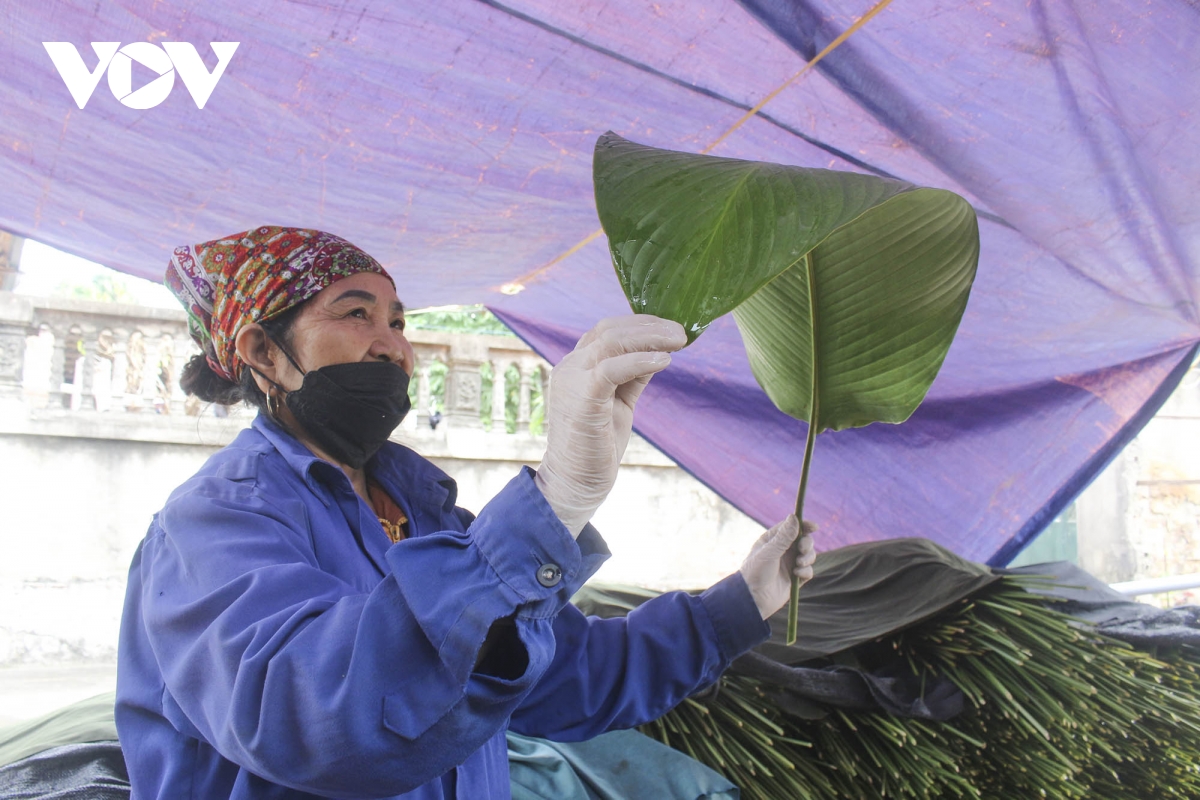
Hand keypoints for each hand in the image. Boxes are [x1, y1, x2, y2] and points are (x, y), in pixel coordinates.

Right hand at [535, 315, 686, 536]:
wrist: (574, 483)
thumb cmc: (596, 446)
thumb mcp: (619, 402)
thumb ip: (632, 377)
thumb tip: (657, 353)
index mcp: (576, 367)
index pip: (607, 331)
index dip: (640, 324)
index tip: (670, 327)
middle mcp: (570, 367)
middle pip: (610, 330)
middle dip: (649, 326)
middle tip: (681, 331)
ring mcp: (572, 380)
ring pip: (612, 342)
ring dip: (650, 337)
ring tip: (678, 340)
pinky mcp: (582, 398)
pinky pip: (612, 368)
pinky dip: (640, 360)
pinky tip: (664, 360)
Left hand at [738, 515, 816, 619]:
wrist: (753, 600)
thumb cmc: (756, 573)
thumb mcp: (769, 552)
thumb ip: (784, 537)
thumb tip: (794, 517)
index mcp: (772, 540)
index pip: (791, 527)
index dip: (804, 525)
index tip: (814, 527)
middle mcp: (782, 550)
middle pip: (804, 540)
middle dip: (807, 544)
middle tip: (802, 550)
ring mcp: (789, 564)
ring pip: (808, 555)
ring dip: (807, 558)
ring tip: (798, 565)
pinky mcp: (795, 578)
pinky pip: (808, 571)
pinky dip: (805, 571)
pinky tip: (796, 575)